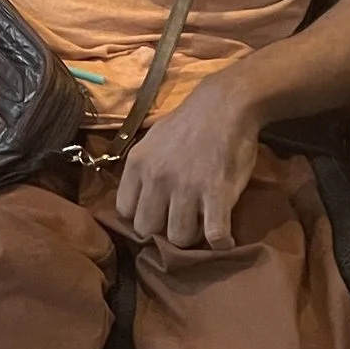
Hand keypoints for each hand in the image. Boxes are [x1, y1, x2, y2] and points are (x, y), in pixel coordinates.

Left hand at [114, 72, 259, 250]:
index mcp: (137, 164)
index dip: (142, 216)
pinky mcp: (217, 194)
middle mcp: (156, 178)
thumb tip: (137, 202)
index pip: (125, 211)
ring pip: (179, 238)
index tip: (158, 213)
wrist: (225, 105)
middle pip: (148, 229)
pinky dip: (221, 243)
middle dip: (164, 230)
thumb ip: (143, 170)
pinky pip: (214, 235)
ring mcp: (186, 188)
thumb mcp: (152, 140)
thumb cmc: (189, 123)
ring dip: (193, 237)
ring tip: (203, 225)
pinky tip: (225, 238)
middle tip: (181, 220)